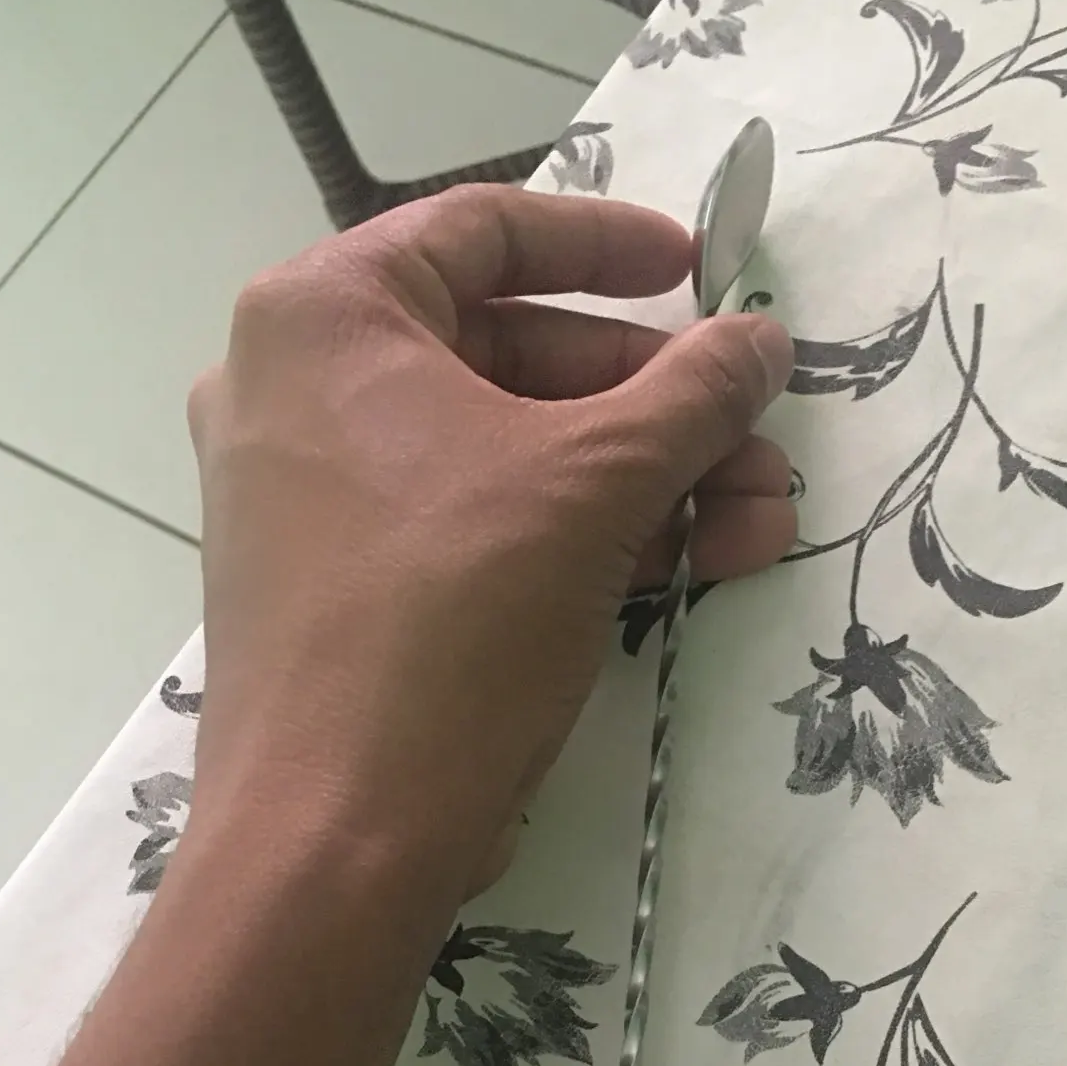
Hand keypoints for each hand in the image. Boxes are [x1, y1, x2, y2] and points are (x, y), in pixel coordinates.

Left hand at [186, 185, 794, 899]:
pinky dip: (584, 537)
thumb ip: (691, 395)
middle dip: (657, 406)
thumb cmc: (449, 621)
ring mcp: (319, 498)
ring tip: (765, 516)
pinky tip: (704, 563)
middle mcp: (302, 389)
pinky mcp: (349, 589)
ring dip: (647, 482)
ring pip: (511, 456)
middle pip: (513, 357)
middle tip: (760, 438)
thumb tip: (763, 338)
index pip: (485, 230)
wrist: (336, 835)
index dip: (610, 245)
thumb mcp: (593, 487)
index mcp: (327, 318)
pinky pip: (480, 528)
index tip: (703, 274)